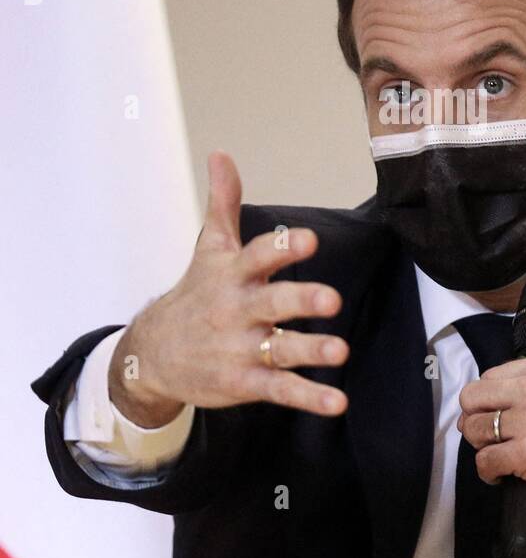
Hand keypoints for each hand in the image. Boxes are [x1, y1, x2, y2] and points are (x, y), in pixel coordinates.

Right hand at [107, 151, 349, 426]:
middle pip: (271, 303)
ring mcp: (241, 349)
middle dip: (300, 300)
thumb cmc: (195, 294)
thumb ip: (223, 203)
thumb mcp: (209, 248)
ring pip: (280, 350)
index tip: (309, 239)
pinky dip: (308, 398)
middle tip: (331, 299)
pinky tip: (336, 402)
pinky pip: (280, 390)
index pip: (258, 256)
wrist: (153, 354)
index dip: (283, 248)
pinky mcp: (245, 383)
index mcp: (233, 275)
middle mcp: (237, 311)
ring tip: (340, 352)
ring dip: (311, 351)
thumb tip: (222, 154)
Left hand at [457, 354, 525, 547]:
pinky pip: (485, 460)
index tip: (497, 418)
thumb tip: (487, 405)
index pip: (489, 377)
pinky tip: (501, 476)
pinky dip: (488, 472)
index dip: (486, 402)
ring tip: (499, 458)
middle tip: (490, 438)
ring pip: (474, 429)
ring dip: (481, 448)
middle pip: (473, 398)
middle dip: (475, 420)